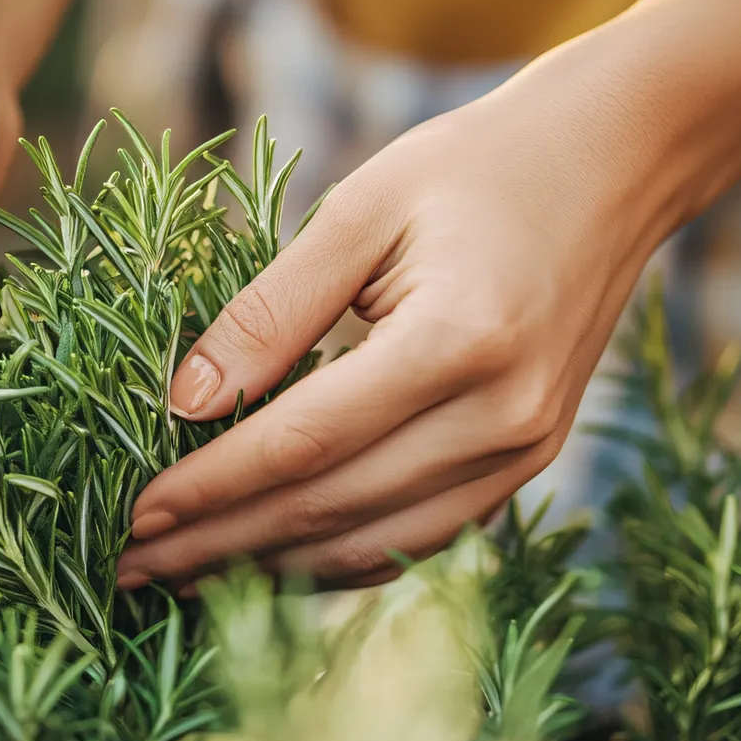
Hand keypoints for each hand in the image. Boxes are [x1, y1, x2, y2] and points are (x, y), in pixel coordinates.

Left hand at [115, 51, 687, 589]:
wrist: (613, 164)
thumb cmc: (475, 167)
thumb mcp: (360, 209)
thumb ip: (270, 310)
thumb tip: (182, 403)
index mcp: (458, 342)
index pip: (303, 443)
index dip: (210, 487)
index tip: (132, 514)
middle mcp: (501, 417)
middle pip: (331, 511)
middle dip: (219, 545)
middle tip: (126, 569)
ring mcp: (524, 453)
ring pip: (374, 545)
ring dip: (269, 570)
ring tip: (180, 576)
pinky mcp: (527, 466)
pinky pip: (418, 539)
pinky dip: (338, 561)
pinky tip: (268, 564)